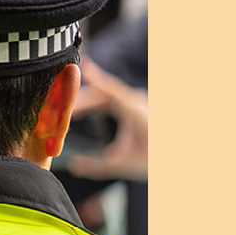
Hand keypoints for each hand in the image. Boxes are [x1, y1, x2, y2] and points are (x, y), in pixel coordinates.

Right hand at [68, 59, 147, 181]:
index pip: (110, 90)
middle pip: (102, 94)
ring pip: (104, 96)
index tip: (82, 68)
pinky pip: (109, 99)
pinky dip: (93, 104)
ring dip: (84, 102)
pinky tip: (77, 111)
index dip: (96, 78)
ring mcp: (135, 103)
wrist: (176, 157)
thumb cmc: (155, 160)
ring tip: (65, 112)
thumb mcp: (124, 165)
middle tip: (59, 110)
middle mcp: (135, 102)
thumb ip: (96, 167)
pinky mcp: (133, 107)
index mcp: (135, 110)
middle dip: (79, 100)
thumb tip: (72, 166)